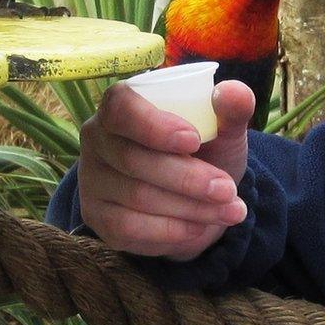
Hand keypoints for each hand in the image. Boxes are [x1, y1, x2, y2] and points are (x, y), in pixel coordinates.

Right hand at [76, 80, 254, 260]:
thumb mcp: (222, 130)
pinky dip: (171, 231)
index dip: (153, 125)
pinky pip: (129, 228)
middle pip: (133, 159)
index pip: (121, 108)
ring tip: (229, 211)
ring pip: (136, 196)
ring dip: (189, 207)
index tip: (193, 140)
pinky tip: (199, 228)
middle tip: (227, 190)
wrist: (194, 198)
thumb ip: (232, 109)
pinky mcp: (96, 217)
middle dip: (187, 178)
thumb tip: (233, 93)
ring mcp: (92, 180)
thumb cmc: (203, 152)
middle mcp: (96, 139)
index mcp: (120, 105)